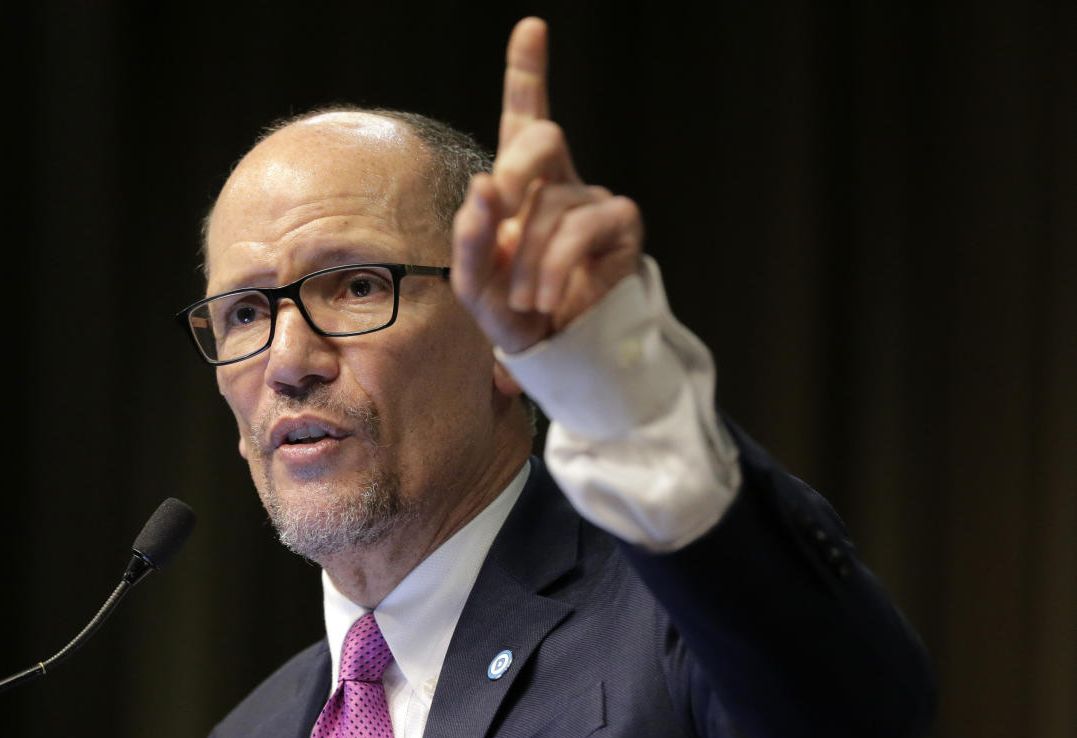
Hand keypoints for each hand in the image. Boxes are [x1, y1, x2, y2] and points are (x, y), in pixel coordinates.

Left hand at [451, 17, 643, 353]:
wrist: (553, 351)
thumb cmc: (511, 308)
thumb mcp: (474, 279)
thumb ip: (470, 236)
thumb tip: (483, 186)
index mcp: (519, 183)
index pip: (524, 117)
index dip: (529, 72)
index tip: (532, 29)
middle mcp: (558, 181)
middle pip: (543, 137)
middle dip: (515, 173)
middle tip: (496, 205)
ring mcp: (593, 199)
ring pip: (553, 205)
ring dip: (529, 259)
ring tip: (526, 296)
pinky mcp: (621, 224)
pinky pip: (581, 231)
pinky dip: (555, 269)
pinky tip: (548, 299)